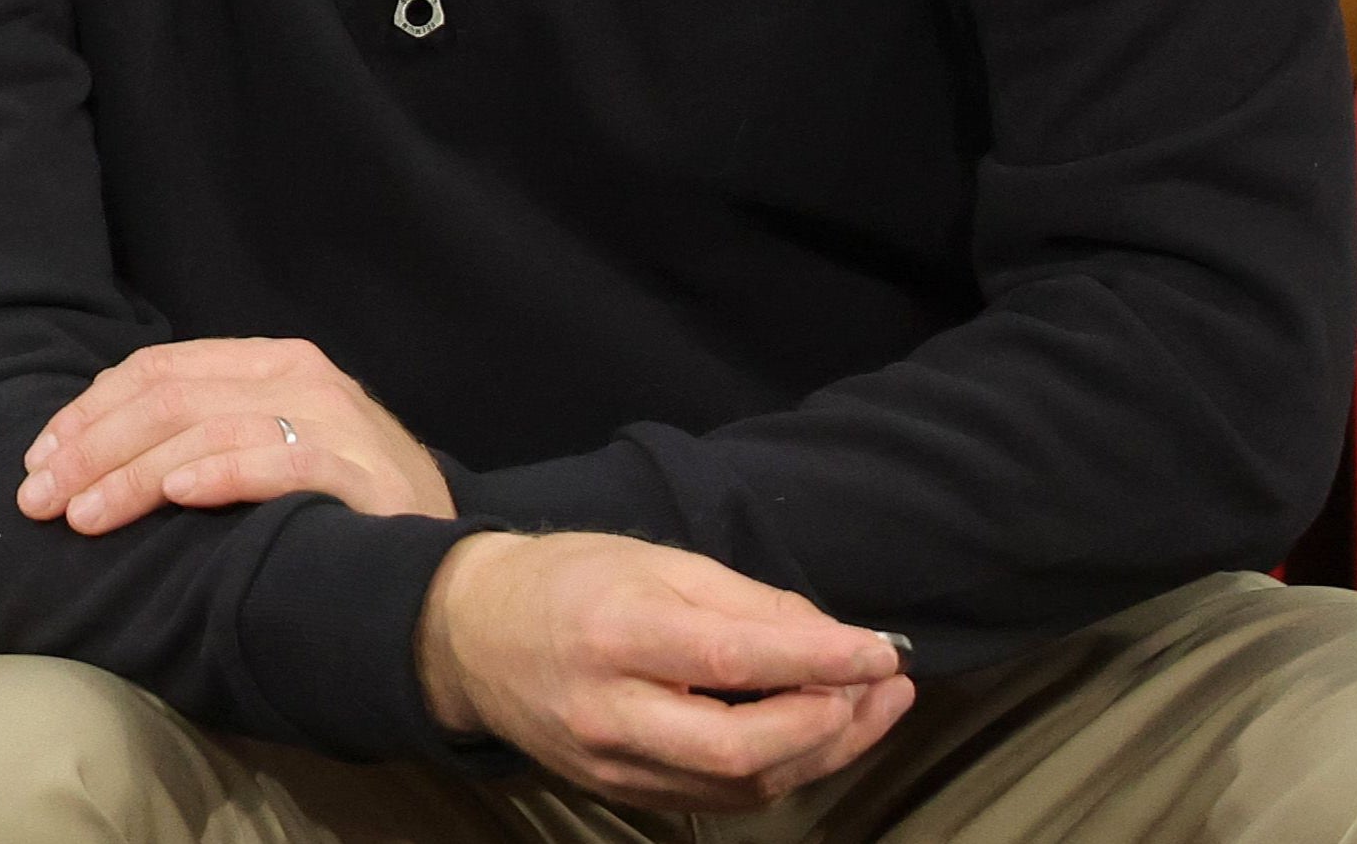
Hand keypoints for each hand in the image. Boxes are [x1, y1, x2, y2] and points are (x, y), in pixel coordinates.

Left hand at [16, 337, 454, 534]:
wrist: (452, 569)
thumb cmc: (346, 518)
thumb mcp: (271, 457)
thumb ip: (205, 439)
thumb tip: (97, 457)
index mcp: (271, 363)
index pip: (158, 369)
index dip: (89, 412)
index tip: (38, 460)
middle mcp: (299, 377)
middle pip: (167, 397)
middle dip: (90, 448)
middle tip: (38, 499)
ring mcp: (332, 419)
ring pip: (202, 427)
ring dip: (130, 474)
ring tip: (83, 515)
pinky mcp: (358, 469)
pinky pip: (272, 460)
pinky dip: (216, 474)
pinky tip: (172, 495)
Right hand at [416, 531, 912, 812]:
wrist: (470, 636)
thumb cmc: (566, 581)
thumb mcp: (652, 560)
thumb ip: (744, 600)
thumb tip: (835, 637)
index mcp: (616, 635)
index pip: (735, 660)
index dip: (819, 660)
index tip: (882, 650)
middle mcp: (613, 713)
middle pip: (745, 750)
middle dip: (832, 724)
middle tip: (886, 687)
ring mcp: (616, 766)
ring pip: (743, 785)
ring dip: (821, 752)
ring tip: (868, 708)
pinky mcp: (624, 793)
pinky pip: (720, 796)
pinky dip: (780, 770)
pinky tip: (813, 734)